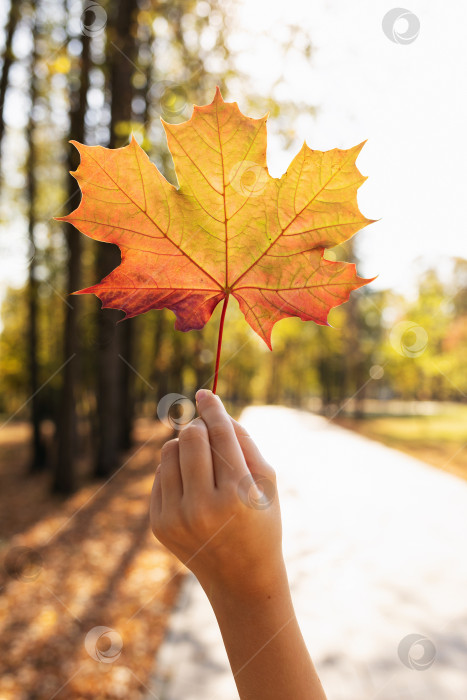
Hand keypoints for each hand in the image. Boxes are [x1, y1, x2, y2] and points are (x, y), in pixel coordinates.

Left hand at [150, 389, 283, 600]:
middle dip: (199, 426)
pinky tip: (193, 487)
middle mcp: (203, 507)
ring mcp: (176, 517)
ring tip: (202, 463)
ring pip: (169, 452)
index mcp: (237, 495)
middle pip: (190, 437)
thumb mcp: (266, 483)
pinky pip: (160, 475)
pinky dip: (176, 470)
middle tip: (209, 432)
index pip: (219, 435)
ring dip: (185, 446)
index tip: (205, 393)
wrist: (241, 578)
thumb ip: (244, 441)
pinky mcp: (159, 523)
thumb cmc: (260, 521)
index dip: (212, 409)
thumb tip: (212, 410)